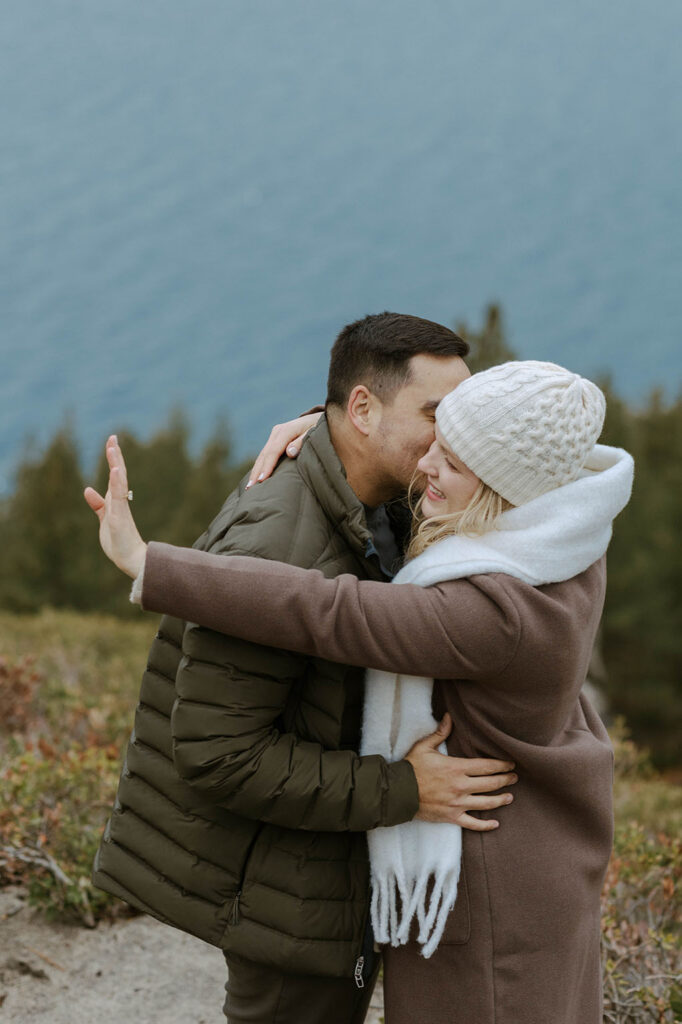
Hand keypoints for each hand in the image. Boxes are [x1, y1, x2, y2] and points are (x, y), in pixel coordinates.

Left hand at [83, 435, 147, 578]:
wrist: (131, 559)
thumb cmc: (119, 541)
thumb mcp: (104, 519)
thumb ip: (98, 504)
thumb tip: (88, 489)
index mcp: (116, 501)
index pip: (114, 475)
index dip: (113, 459)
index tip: (111, 442)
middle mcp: (120, 501)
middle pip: (118, 474)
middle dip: (115, 456)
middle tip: (113, 437)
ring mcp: (121, 508)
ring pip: (119, 482)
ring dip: (116, 464)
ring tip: (113, 448)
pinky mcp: (120, 517)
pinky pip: (118, 497)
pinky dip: (118, 483)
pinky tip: (116, 470)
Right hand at [246, 412, 321, 487]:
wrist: (319, 418)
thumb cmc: (319, 428)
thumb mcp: (315, 432)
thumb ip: (302, 442)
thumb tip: (289, 452)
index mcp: (286, 430)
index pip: (273, 451)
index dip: (267, 466)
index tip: (261, 480)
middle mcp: (277, 432)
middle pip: (264, 454)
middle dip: (256, 471)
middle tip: (250, 488)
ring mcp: (275, 435)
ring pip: (262, 454)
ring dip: (256, 470)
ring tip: (249, 486)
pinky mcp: (275, 439)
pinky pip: (266, 454)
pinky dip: (260, 465)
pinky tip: (256, 477)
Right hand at [405, 714, 516, 830]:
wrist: (398, 792)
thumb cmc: (411, 768)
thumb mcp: (424, 746)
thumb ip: (440, 732)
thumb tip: (448, 716)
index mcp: (456, 768)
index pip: (486, 766)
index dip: (501, 765)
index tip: (511, 764)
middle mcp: (460, 786)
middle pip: (490, 784)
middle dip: (505, 780)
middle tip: (515, 778)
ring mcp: (457, 803)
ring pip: (486, 803)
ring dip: (500, 800)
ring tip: (510, 797)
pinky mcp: (452, 817)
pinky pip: (472, 823)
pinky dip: (485, 825)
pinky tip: (495, 823)